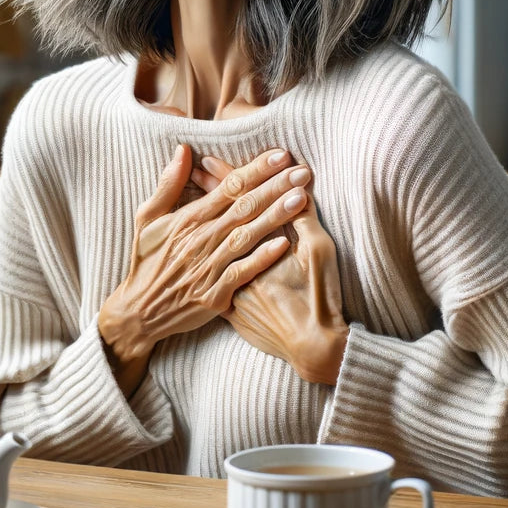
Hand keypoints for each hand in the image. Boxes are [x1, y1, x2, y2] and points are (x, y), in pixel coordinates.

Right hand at [98, 145, 310, 391]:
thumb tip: (183, 149)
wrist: (138, 311)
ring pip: (246, 236)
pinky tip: (284, 244)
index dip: (256, 170)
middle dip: (275, 186)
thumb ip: (168, 184)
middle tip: (303, 171)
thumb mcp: (147, 218)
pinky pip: (240, 273)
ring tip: (300, 198)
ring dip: (274, 216)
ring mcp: (207, 267)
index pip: (227, 187)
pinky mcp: (213, 295)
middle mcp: (199, 239)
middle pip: (243, 207)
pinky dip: (261, 259)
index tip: (281, 155)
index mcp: (187, 218)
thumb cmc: (146, 260)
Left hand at [192, 155, 348, 384]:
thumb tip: (296, 188)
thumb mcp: (318, 251)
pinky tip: (195, 243)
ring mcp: (228, 283)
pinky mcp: (227, 304)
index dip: (226, 179)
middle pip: (218, 218)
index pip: (238, 201)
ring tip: (187, 198)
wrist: (311, 347)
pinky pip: (209, 275)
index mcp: (260, 242)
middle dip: (205, 192)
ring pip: (209, 244)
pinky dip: (202, 255)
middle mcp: (238, 261)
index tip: (208, 160)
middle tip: (190, 167)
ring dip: (200, 219)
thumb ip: (303, 218)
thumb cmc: (320, 296)